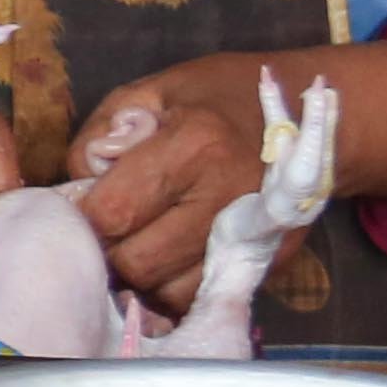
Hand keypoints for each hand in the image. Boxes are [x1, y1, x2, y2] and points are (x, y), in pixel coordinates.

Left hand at [68, 62, 261, 310]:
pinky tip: (170, 254)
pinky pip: (201, 295)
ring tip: (139, 240)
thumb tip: (77, 187)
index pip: (114, 211)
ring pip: (167, 291)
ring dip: (142, 274)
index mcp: (195, 145)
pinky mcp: (267, 262)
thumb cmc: (222, 95)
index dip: (84, 214)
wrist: (309, 115)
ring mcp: (252, 236)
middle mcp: (226, 198)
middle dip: (110, 249)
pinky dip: (176, 284)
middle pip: (138, 261)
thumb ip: (103, 134)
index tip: (81, 204)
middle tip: (108, 228)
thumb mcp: (153, 91)